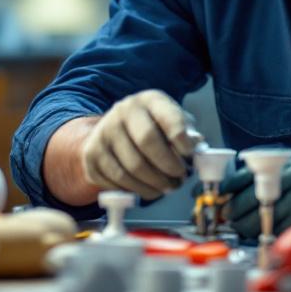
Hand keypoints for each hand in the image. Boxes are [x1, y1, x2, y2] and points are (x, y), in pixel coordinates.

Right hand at [80, 90, 195, 200]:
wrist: (112, 131)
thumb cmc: (152, 127)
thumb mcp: (171, 122)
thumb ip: (187, 134)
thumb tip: (198, 150)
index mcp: (148, 100)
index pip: (168, 117)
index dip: (181, 138)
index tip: (190, 154)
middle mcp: (122, 111)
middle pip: (148, 142)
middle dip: (168, 166)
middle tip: (179, 179)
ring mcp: (103, 133)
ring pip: (132, 168)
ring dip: (155, 184)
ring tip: (167, 188)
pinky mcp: (92, 155)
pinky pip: (117, 181)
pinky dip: (137, 191)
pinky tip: (148, 189)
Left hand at [219, 152, 290, 238]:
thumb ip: (271, 171)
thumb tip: (235, 187)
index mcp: (286, 162)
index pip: (244, 175)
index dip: (225, 188)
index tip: (214, 197)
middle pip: (250, 199)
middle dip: (234, 212)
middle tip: (228, 217)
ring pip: (263, 217)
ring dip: (248, 226)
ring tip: (243, 226)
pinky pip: (281, 228)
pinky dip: (268, 233)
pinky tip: (263, 232)